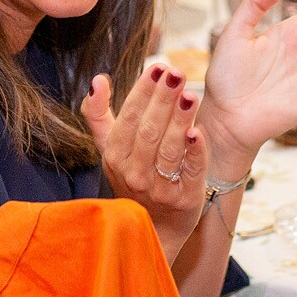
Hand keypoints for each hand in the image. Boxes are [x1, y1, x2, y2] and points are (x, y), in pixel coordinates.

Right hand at [80, 66, 208, 260]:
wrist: (156, 227)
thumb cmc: (135, 177)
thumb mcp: (111, 149)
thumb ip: (99, 116)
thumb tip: (97, 80)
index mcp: (114, 157)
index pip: (128, 119)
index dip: (143, 92)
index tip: (158, 68)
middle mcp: (134, 174)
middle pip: (149, 132)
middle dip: (163, 100)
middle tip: (176, 73)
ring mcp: (160, 189)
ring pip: (169, 150)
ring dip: (180, 120)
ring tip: (190, 94)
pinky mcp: (186, 199)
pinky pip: (192, 172)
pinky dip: (195, 152)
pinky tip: (199, 132)